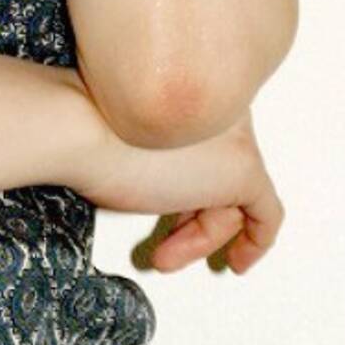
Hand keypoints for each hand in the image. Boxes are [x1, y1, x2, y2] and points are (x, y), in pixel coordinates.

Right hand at [76, 97, 284, 276]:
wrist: (79, 124)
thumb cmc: (89, 124)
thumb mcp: (134, 127)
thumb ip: (164, 143)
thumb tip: (169, 179)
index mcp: (201, 82)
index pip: (211, 143)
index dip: (192, 183)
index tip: (175, 211)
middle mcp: (226, 105)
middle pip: (222, 170)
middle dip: (195, 214)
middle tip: (167, 242)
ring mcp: (237, 136)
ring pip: (234, 195)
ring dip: (199, 236)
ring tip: (165, 256)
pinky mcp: (243, 170)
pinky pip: (266, 215)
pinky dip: (255, 243)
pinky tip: (236, 262)